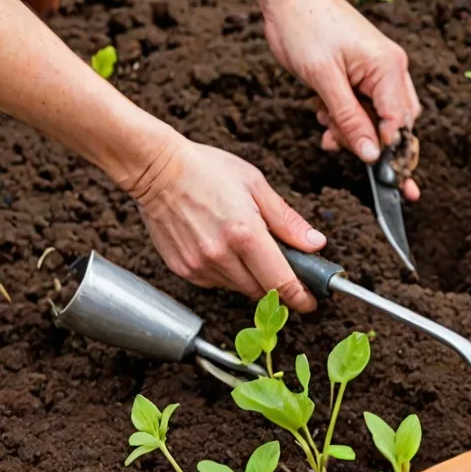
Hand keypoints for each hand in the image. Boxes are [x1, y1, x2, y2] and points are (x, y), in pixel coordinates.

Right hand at [127, 134, 324, 312]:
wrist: (156, 168)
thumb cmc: (206, 169)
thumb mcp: (255, 185)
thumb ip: (287, 221)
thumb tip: (314, 244)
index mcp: (246, 234)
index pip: (281, 282)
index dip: (300, 298)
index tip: (309, 303)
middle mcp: (222, 256)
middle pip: (261, 291)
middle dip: (275, 283)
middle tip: (278, 264)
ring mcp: (200, 266)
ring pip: (239, 288)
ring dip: (250, 277)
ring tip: (241, 244)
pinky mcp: (184, 270)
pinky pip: (216, 282)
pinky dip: (226, 272)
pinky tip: (219, 246)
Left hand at [263, 0, 421, 199]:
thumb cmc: (304, 27)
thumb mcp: (323, 80)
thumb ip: (350, 120)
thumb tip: (372, 156)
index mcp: (389, 68)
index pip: (399, 124)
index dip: (386, 151)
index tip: (374, 173)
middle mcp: (392, 68)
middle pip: (396, 124)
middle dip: (368, 142)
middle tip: (336, 142)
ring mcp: (381, 69)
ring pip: (380, 118)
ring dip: (355, 130)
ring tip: (325, 126)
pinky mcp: (367, 70)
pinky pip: (367, 106)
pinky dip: (348, 118)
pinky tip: (325, 116)